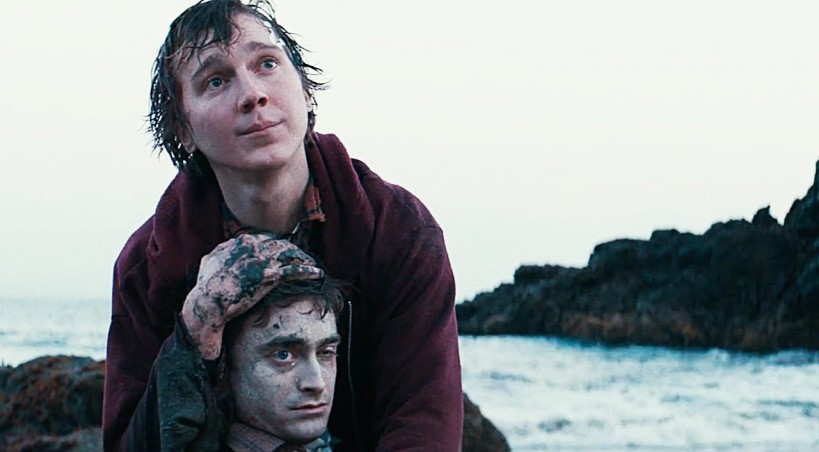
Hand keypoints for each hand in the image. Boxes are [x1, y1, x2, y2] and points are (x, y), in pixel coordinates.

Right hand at [180, 234, 322, 358]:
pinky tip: (318, 274)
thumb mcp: (210, 263)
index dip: (278, 244)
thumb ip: (219, 254)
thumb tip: (218, 252)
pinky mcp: (270, 276)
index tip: (285, 249)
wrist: (209, 301)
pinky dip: (309, 271)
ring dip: (304, 258)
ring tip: (312, 264)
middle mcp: (254, 247)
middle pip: (282, 244)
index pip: (266, 239)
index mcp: (241, 242)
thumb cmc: (207, 286)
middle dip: (293, 250)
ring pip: (291, 255)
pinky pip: (295, 271)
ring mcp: (263, 260)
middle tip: (302, 256)